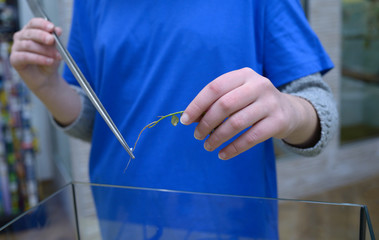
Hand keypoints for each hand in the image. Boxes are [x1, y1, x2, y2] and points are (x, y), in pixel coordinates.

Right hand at [10, 18, 62, 92]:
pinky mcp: (14, 59)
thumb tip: (58, 30)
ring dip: (44, 50)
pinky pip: (25, 57)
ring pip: (28, 45)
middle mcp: (21, 37)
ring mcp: (16, 48)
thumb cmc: (50, 60)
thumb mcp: (56, 49)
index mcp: (30, 31)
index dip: (42, 24)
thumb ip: (56, 39)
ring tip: (56, 56)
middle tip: (52, 41)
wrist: (47, 77)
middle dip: (43, 36)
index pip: (33, 23)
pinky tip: (49, 61)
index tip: (52, 28)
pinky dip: (39, 59)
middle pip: (30, 33)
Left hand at [180, 67, 318, 159]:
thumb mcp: (237, 95)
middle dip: (206, 123)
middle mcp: (258, 85)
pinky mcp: (278, 121)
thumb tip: (191, 119)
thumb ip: (216, 102)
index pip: (214, 88)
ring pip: (236, 123)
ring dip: (217, 138)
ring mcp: (270, 103)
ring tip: (207, 146)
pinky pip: (251, 138)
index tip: (185, 121)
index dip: (197, 105)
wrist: (288, 111)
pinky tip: (223, 154)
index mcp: (244, 75)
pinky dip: (233, 148)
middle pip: (224, 105)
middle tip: (197, 136)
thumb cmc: (253, 103)